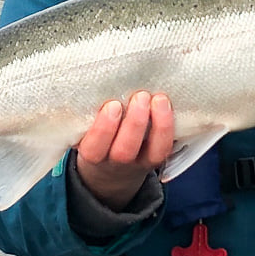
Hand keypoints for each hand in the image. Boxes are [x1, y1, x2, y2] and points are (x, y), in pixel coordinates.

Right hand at [75, 91, 174, 210]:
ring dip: (158, 124)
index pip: (94, 149)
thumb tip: (94, 85)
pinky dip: (169, 126)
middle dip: (134, 123)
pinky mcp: (157, 157)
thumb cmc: (96, 137)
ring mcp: (140, 162)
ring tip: (159, 98)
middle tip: (140, 96)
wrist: (111, 170)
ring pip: (152, 153)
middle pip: (124, 152)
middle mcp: (116, 163)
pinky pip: (167, 147)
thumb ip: (89, 113)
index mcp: (93, 155)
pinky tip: (167, 105)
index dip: (104, 128)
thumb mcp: (85, 129)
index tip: (112, 105)